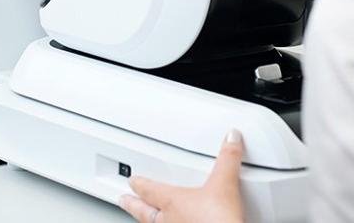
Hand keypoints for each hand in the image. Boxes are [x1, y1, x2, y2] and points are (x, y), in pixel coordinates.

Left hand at [118, 129, 244, 222]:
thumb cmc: (219, 220)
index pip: (150, 190)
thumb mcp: (225, 183)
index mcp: (173, 201)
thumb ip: (227, 159)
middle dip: (133, 205)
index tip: (131, 180)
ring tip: (143, 219)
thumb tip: (231, 139)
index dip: (140, 184)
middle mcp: (169, 222)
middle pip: (144, 212)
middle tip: (122, 200)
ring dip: (147, 222)